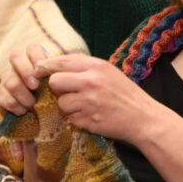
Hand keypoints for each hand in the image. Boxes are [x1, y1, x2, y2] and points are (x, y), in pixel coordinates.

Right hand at [0, 43, 52, 115]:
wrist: (40, 123)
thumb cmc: (53, 102)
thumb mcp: (57, 89)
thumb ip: (57, 78)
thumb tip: (59, 71)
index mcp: (34, 63)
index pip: (32, 48)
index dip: (36, 56)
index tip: (42, 69)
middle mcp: (18, 68)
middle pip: (15, 56)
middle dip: (26, 71)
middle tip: (35, 87)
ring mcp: (7, 81)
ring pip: (12, 81)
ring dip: (25, 96)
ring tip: (33, 106)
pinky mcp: (1, 97)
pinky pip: (6, 99)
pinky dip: (17, 107)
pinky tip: (23, 112)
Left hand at [40, 54, 164, 143]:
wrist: (143, 118)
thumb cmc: (125, 94)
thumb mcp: (108, 72)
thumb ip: (85, 68)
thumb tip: (55, 66)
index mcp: (96, 66)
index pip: (61, 61)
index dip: (46, 67)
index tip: (39, 72)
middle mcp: (91, 82)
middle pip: (55, 82)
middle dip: (57, 89)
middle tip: (68, 92)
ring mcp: (89, 102)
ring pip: (61, 103)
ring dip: (68, 107)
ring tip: (84, 106)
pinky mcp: (88, 120)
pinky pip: (70, 118)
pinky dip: (76, 119)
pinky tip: (90, 117)